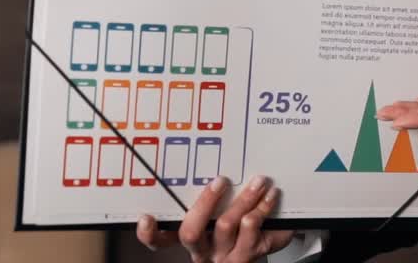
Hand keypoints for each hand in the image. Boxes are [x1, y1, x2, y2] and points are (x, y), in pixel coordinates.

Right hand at [136, 175, 296, 261]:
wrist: (264, 251)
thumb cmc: (240, 233)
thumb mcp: (222, 220)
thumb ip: (211, 203)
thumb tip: (210, 164)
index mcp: (193, 239)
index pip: (161, 240)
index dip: (150, 233)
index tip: (147, 217)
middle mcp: (204, 251)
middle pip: (190, 232)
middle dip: (204, 203)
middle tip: (220, 181)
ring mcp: (225, 255)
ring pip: (225, 225)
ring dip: (243, 199)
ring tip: (258, 182)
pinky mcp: (249, 254)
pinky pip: (252, 230)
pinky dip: (263, 208)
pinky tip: (271, 196)